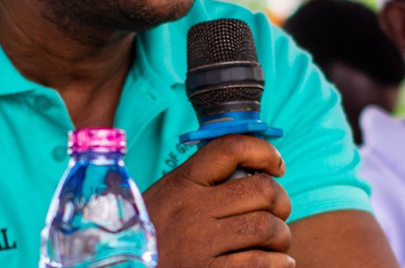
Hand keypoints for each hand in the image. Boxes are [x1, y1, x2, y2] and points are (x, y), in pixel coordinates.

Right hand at [143, 134, 293, 267]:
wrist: (123, 267)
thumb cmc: (151, 235)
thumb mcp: (166, 197)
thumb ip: (200, 182)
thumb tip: (253, 169)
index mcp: (182, 182)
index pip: (231, 148)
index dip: (264, 151)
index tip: (277, 165)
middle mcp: (192, 209)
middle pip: (261, 190)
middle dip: (281, 201)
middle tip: (278, 212)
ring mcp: (200, 243)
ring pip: (267, 227)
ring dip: (281, 236)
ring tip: (275, 242)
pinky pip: (261, 263)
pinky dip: (278, 263)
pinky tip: (276, 262)